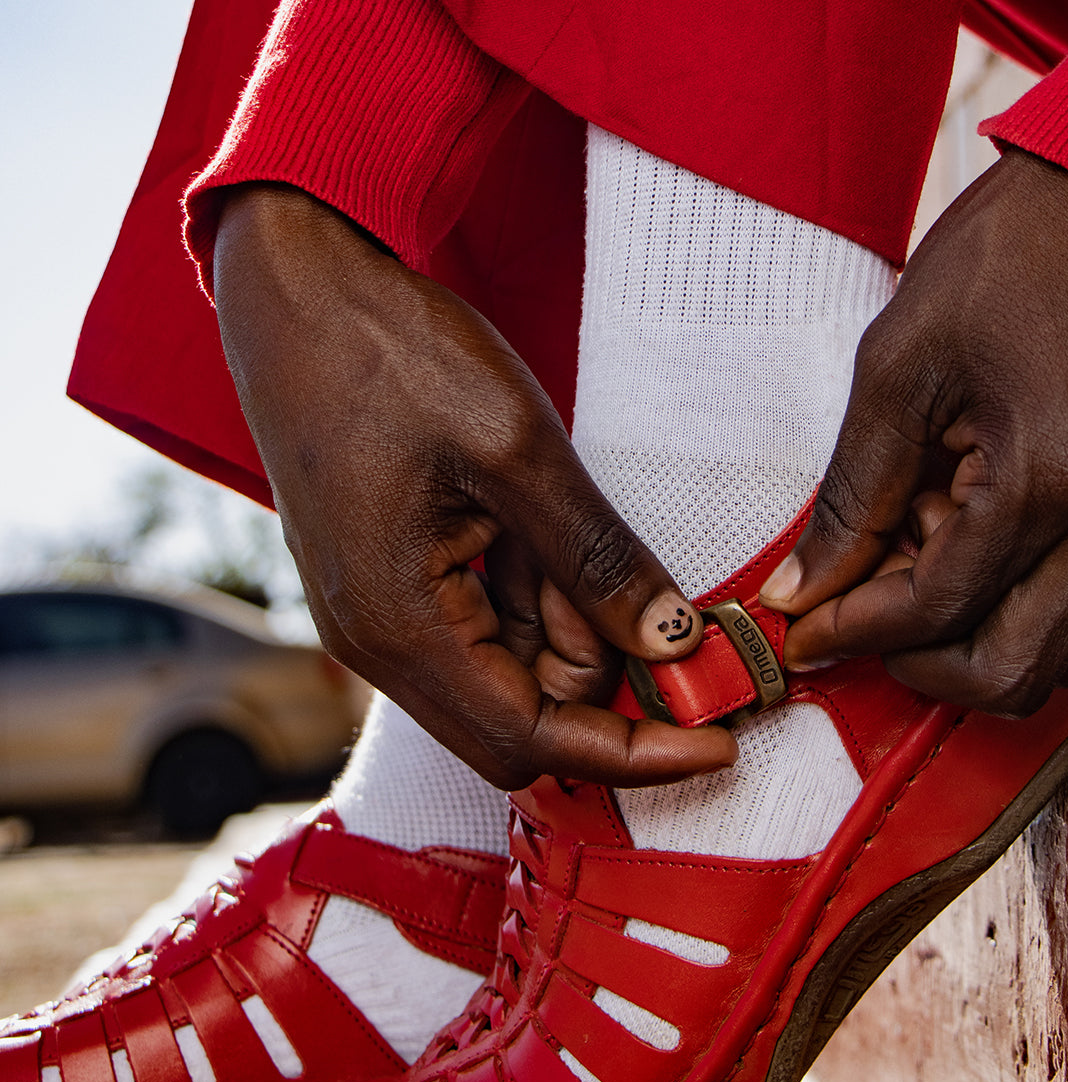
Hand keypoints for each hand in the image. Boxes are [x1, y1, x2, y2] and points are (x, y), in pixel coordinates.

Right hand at [212, 185, 734, 787]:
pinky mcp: (393, 586)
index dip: (632, 754)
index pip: (531, 742)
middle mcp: (379, 645)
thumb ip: (596, 559)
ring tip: (575, 529)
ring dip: (571, 630)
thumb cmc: (392, 352)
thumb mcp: (516, 448)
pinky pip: (484, 630)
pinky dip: (538, 600)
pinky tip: (545, 530)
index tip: (718, 745)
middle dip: (603, 685)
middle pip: (520, 725)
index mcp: (397, 628)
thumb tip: (673, 643)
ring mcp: (380, 618)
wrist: (296, 287)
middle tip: (656, 604)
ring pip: (508, 678)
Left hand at [760, 149, 1067, 714]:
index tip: (804, 631)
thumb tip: (802, 589)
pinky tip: (975, 543)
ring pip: (1058, 662)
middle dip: (920, 663)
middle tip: (860, 616)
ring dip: (972, 640)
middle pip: (1011, 673)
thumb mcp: (897, 368)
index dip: (857, 631)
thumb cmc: (1008, 260)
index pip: (940, 609)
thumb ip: (848, 497)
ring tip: (922, 559)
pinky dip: (1021, 613)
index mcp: (1052, 480)